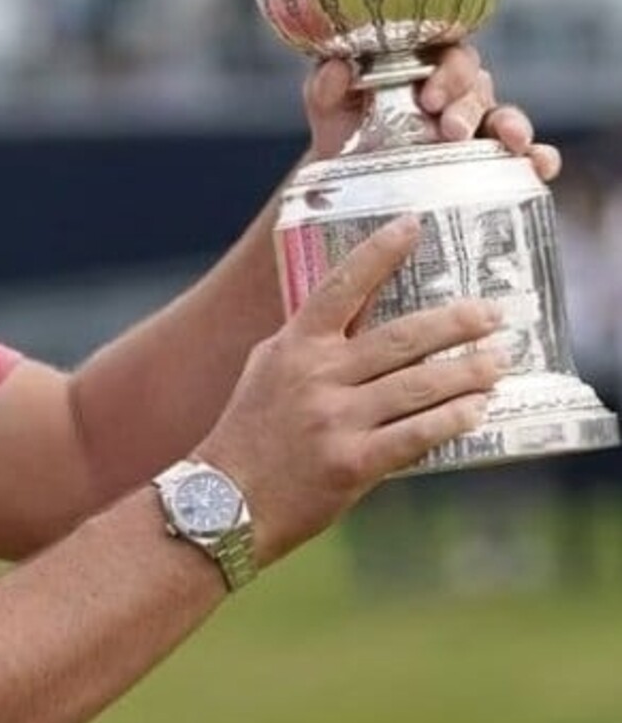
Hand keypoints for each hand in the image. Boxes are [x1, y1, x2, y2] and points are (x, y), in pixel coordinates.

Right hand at [192, 215, 505, 567]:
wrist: (224, 499)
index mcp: (294, 345)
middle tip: (492, 313)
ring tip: (498, 362)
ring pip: (418, 385)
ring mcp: (335, 419)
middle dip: (455, 322)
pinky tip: (477, 410)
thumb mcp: (269, 369)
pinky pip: (417, 435)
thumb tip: (360, 313)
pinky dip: (452, 420)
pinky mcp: (352, 463)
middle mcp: (317, 375)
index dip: (379, 252)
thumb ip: (311, 342)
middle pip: (401, 337)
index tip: (413, 223)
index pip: (342, 285)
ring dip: (467, 372)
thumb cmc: (250, 430)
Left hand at [304, 46, 560, 181]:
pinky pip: (527, 153)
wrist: (347, 177)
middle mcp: (457, 90)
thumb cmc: (342, 126)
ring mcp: (478, 124)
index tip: (428, 97)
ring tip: (509, 143)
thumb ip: (326, 84)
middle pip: (478, 85)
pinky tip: (540, 166)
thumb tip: (337, 67)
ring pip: (506, 115)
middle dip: (467, 106)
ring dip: (512, 126)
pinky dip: (539, 157)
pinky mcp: (491, 158)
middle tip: (450, 130)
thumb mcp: (327, 103)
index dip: (447, 71)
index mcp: (423, 64)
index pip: (448, 52)